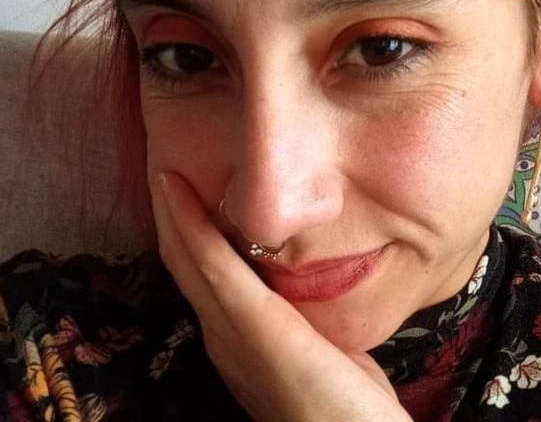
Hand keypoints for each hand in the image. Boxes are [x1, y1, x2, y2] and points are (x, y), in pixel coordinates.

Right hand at [150, 171, 411, 421]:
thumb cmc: (349, 403)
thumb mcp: (321, 350)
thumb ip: (308, 319)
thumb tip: (313, 284)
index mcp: (238, 341)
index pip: (204, 279)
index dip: (189, 236)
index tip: (186, 194)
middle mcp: (223, 336)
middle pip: (186, 266)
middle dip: (172, 219)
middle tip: (164, 171)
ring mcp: (232, 332)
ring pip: (189, 260)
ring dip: (173, 213)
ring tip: (163, 171)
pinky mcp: (253, 325)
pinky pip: (212, 264)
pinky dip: (190, 224)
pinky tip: (177, 189)